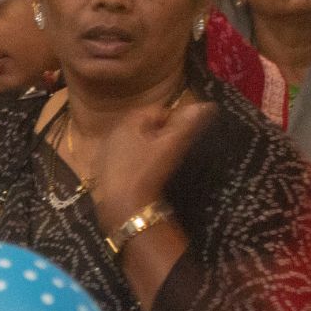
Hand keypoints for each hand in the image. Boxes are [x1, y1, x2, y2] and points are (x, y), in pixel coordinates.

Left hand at [89, 96, 214, 231]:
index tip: (185, 134)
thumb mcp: (171, 145)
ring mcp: (105, 153)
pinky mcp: (103, 171)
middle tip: (174, 149)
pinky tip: (146, 174)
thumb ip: (188, 123)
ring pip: (134, 144)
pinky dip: (137, 162)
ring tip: (162, 163)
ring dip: (148, 149)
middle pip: (143, 127)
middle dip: (160, 134)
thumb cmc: (147, 170)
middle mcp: (112, 133)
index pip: (156, 110)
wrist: (123, 206)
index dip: (174, 120)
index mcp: (126, 122)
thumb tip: (208, 104)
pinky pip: (125, 159)